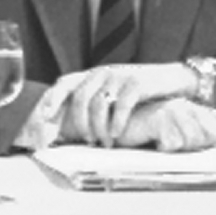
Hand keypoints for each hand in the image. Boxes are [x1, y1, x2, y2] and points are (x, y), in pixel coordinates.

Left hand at [55, 63, 215, 146]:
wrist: (171, 80)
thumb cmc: (139, 92)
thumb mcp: (113, 92)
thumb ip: (95, 101)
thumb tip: (74, 126)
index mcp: (93, 75)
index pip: (65, 83)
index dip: (52, 100)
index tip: (44, 118)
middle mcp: (102, 72)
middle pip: (80, 98)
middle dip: (80, 123)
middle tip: (88, 140)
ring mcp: (119, 76)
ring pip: (99, 104)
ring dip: (99, 127)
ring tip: (105, 142)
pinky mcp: (137, 82)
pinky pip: (121, 104)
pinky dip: (116, 121)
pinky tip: (117, 133)